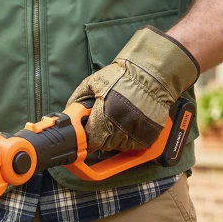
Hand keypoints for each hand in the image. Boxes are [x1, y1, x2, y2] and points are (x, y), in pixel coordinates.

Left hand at [67, 26, 199, 151]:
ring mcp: (137, 132)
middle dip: (102, 138)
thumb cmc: (122, 76)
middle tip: (103, 125)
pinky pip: (136, 145)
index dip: (88, 139)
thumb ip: (78, 98)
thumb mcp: (93, 82)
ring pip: (120, 146)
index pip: (92, 140)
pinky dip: (131, 139)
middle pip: (106, 145)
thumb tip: (69, 112)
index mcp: (105, 116)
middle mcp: (121, 127)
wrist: (152, 74)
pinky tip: (129, 126)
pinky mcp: (150, 134)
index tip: (87, 136)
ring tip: (117, 123)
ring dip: (116, 139)